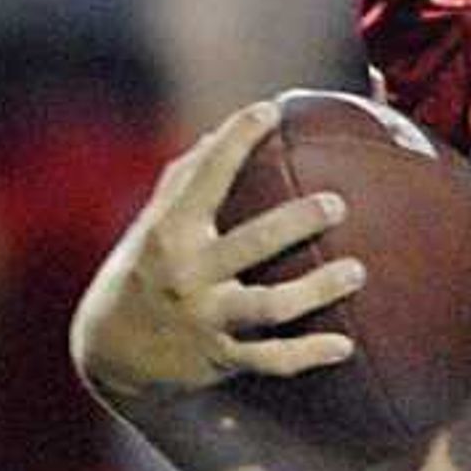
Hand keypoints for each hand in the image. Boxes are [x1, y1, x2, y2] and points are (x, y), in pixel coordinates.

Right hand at [69, 99, 363, 405]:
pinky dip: (309, 354)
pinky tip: (346, 346)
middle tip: (337, 203)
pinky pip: (272, 360)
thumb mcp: (153, 224)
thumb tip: (222, 130)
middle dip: (295, 223)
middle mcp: (187, 272)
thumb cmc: (145, 271)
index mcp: (170, 230)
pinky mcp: (220, 358)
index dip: (235, 140)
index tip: (270, 110)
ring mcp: (205, 317)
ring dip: (316, 290)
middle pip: (250, 243)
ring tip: (358, 271)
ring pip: (270, 306)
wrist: (112, 353)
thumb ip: (187, 179)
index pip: (205, 177)